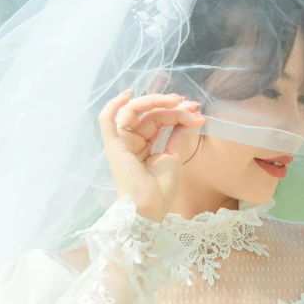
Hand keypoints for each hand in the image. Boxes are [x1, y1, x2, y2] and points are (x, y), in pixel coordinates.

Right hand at [98, 89, 206, 221]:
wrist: (149, 209)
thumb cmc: (159, 190)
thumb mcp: (174, 157)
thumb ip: (179, 135)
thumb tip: (191, 116)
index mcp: (143, 144)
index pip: (159, 120)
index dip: (177, 113)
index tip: (197, 112)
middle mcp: (130, 140)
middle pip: (149, 114)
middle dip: (170, 106)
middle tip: (190, 104)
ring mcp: (120, 142)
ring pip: (134, 111)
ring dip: (155, 102)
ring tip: (175, 100)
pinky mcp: (113, 146)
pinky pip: (106, 120)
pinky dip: (113, 105)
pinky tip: (128, 94)